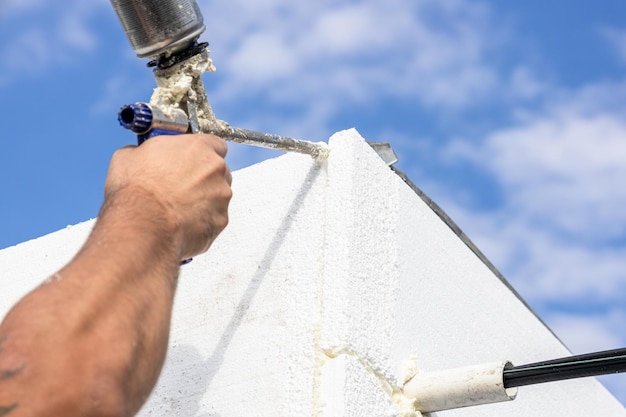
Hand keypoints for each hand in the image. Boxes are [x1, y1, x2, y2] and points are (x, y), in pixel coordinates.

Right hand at [104, 134, 231, 258]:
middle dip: (203, 178)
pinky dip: (204, 221)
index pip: (214, 143)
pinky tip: (183, 222)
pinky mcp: (220, 220)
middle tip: (181, 186)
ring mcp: (221, 195)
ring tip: (179, 207)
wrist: (144, 224)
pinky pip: (215, 218)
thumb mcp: (129, 156)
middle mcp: (215, 169)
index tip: (192, 159)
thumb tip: (139, 155)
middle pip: (218, 170)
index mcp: (197, 147)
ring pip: (219, 195)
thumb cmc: (137, 191)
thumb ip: (145, 151)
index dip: (202, 153)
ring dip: (205, 200)